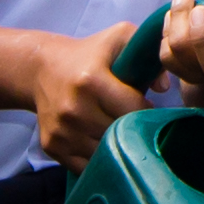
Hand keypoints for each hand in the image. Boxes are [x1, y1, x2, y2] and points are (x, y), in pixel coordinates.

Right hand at [28, 21, 150, 167]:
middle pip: (120, 134)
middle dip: (131, 129)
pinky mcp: (53, 147)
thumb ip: (146, 49)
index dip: (145, 109)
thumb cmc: (87, 55)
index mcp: (91, 81)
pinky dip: (97, 158)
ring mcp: (62, 131)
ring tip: (115, 128)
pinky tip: (99, 140)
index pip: (133, 109)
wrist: (40, 70)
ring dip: (115, 145)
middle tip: (131, 119)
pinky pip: (87, 165)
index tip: (144, 105)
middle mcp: (74, 109)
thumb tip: (163, 87)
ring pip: (105, 153)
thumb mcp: (117, 38)